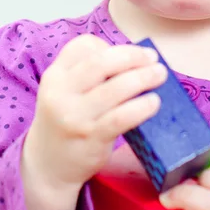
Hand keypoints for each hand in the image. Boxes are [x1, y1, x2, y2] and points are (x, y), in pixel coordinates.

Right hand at [22, 35, 167, 195]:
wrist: (49, 165)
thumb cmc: (67, 120)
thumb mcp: (65, 91)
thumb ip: (89, 73)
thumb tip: (135, 58)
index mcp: (55, 75)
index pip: (82, 46)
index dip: (109, 44)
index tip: (128, 52)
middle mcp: (61, 93)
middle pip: (102, 61)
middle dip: (133, 55)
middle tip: (152, 58)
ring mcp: (75, 116)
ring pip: (116, 87)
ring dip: (144, 77)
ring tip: (160, 75)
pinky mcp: (91, 137)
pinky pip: (122, 117)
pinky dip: (142, 106)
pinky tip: (154, 102)